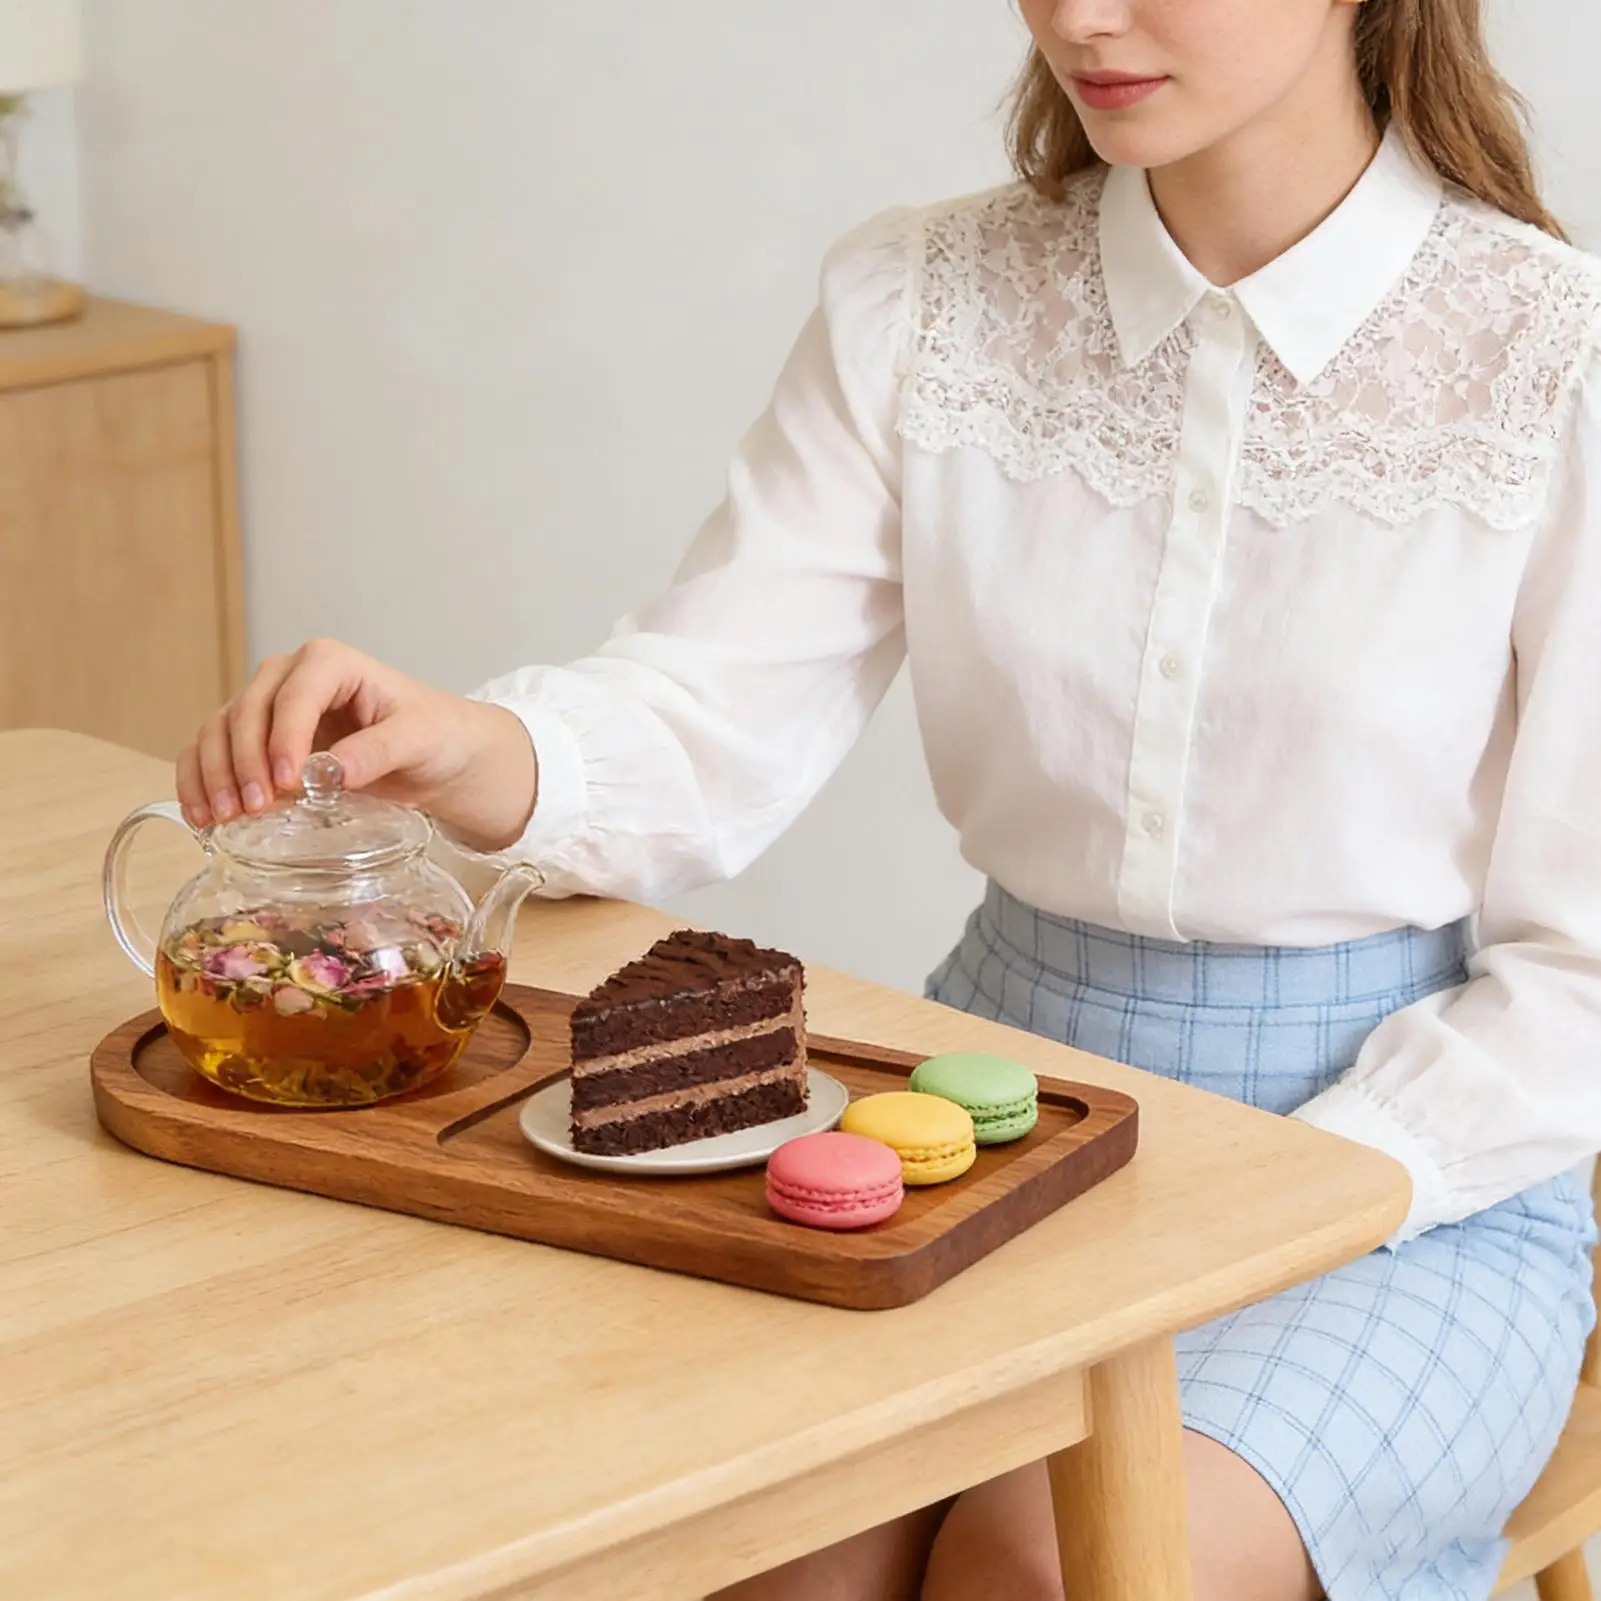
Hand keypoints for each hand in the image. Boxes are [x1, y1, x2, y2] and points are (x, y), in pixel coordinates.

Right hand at [176, 639, 538, 851]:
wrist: (437, 753)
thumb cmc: (434, 736)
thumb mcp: (419, 740)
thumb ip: (379, 750)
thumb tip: (331, 771)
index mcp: (331, 662)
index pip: (294, 696)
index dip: (284, 738)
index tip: (288, 782)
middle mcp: (291, 675)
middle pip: (247, 711)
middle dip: (244, 761)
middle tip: (253, 809)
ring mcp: (270, 705)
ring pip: (220, 729)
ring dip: (214, 774)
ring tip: (224, 818)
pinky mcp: (259, 737)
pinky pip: (214, 750)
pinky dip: (201, 780)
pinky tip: (203, 815)